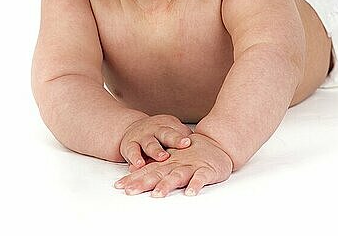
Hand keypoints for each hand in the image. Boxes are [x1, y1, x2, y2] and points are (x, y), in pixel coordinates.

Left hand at [114, 132, 233, 196]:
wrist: (218, 143)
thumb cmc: (194, 152)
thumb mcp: (174, 158)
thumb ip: (158, 166)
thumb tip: (136, 175)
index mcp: (169, 161)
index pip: (148, 169)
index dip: (134, 178)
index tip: (119, 186)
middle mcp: (177, 163)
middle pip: (159, 173)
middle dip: (144, 182)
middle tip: (130, 191)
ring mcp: (192, 165)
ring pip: (178, 175)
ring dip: (168, 184)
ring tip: (157, 194)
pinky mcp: (207, 170)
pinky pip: (201, 178)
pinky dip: (196, 185)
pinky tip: (190, 193)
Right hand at [119, 114, 193, 167]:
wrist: (132, 128)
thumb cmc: (158, 133)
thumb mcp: (171, 132)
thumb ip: (183, 139)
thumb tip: (205, 146)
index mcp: (167, 126)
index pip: (176, 131)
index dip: (181, 137)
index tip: (188, 142)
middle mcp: (155, 130)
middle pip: (164, 135)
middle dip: (172, 141)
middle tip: (176, 150)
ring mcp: (142, 137)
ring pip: (149, 144)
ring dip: (155, 152)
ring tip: (161, 158)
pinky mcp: (130, 145)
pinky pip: (132, 152)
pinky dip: (134, 159)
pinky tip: (137, 167)